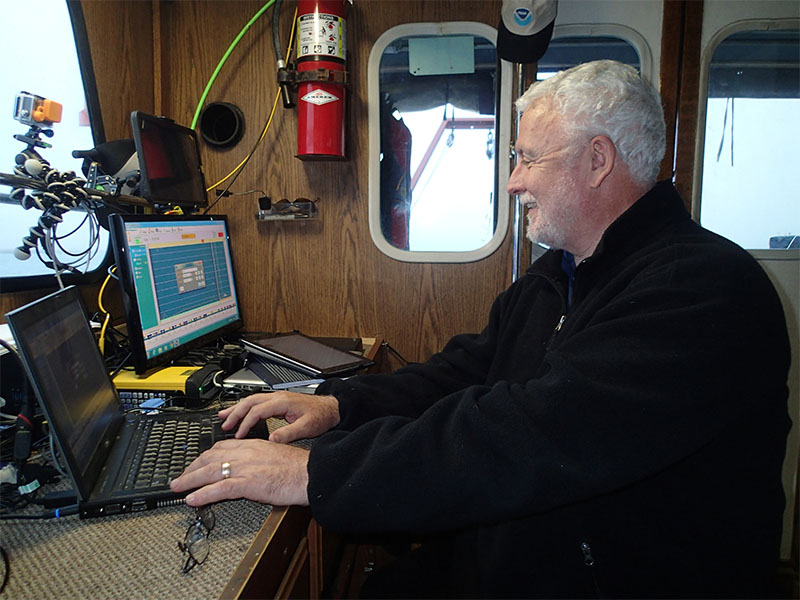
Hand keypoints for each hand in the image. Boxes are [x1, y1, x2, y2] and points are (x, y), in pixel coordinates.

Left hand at [169, 438, 309, 506]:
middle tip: (180, 478)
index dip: (203, 457)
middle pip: (210, 457)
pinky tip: (193, 499)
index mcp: (253, 445)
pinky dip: (203, 494)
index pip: (220, 448)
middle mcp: (246, 453)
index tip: (195, 465)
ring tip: (177, 488)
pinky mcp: (250, 483)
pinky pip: (220, 488)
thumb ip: (257, 460)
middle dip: (191, 468)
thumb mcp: (274, 456)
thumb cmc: (298, 468)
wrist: (311, 474)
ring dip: (190, 480)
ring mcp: (247, 467)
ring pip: (210, 471)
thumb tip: (246, 471)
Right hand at [219, 391, 339, 443]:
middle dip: (235, 412)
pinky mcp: (278, 402)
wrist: (331, 409)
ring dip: (237, 409)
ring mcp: (277, 398)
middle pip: (250, 402)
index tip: (239, 434)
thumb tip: (272, 440)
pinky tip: (239, 415)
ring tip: (224, 417)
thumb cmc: (321, 416)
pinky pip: (257, 403)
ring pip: (252, 400)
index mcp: (283, 402)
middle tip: (223, 423)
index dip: (246, 423)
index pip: (257, 411)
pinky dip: (246, 409)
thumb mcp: (306, 427)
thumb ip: (289, 433)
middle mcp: (278, 397)